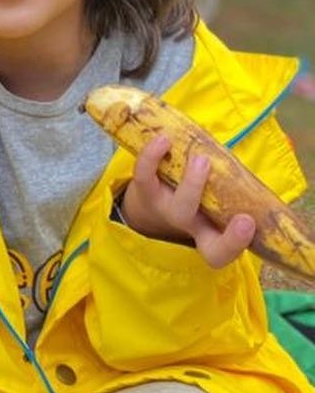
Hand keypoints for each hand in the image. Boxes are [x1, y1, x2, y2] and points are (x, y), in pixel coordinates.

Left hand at [120, 135, 254, 268]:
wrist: (152, 205)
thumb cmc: (199, 203)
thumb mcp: (219, 205)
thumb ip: (233, 192)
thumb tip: (244, 168)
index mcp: (207, 235)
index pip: (220, 253)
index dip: (234, 242)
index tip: (248, 221)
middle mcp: (184, 224)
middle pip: (188, 220)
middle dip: (202, 198)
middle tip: (215, 174)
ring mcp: (162, 207)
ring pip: (170, 202)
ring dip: (189, 181)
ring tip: (200, 158)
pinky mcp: (144, 190)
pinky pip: (143, 175)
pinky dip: (152, 155)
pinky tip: (164, 139)